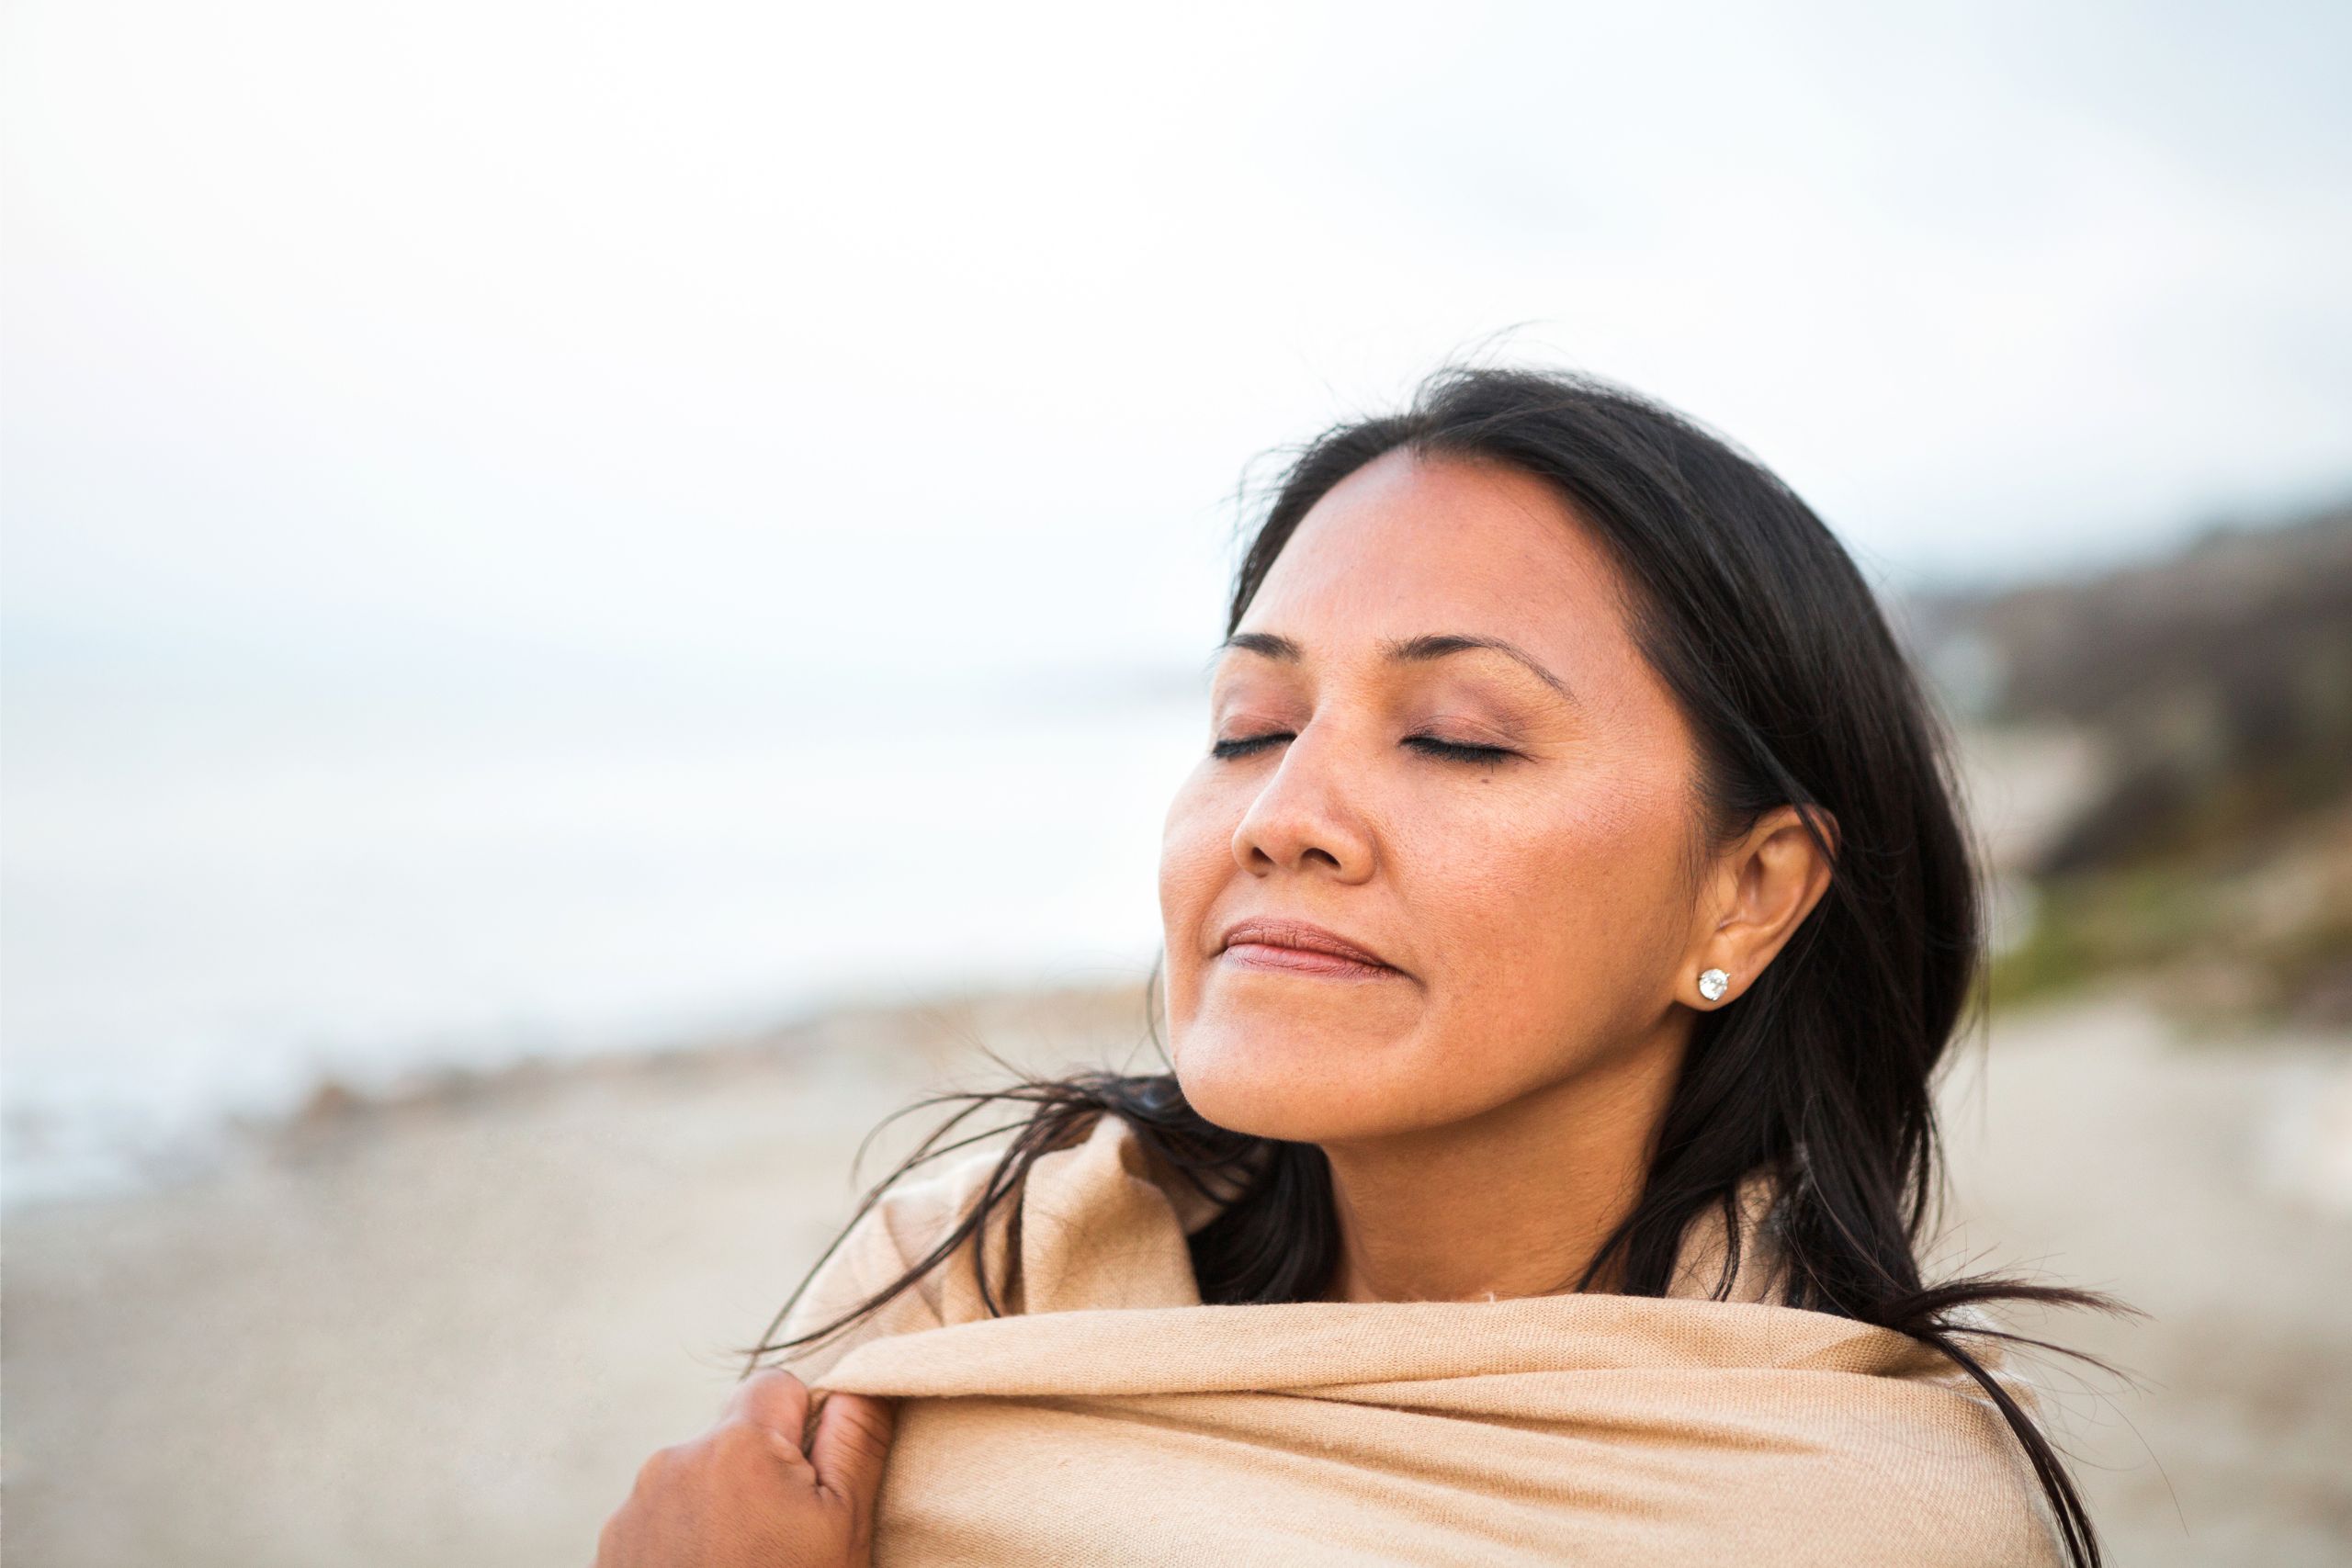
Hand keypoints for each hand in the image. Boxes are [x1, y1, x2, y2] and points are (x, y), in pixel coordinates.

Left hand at [593, 1371, 897, 1567]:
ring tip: (746, 1563)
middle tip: (784, 1537)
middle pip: (733, 1433)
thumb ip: (855, 1441)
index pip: (777, 1386)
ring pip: (698, 1476)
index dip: (805, 1427)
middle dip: (761, 1468)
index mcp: (734, 1445)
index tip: (813, 1482)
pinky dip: (687, 1537)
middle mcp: (673, 1461)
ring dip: (722, 1503)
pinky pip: (662, 1515)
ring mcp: (634, 1507)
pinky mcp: (613, 1545)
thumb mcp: (844, 1527)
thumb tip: (860, 1383)